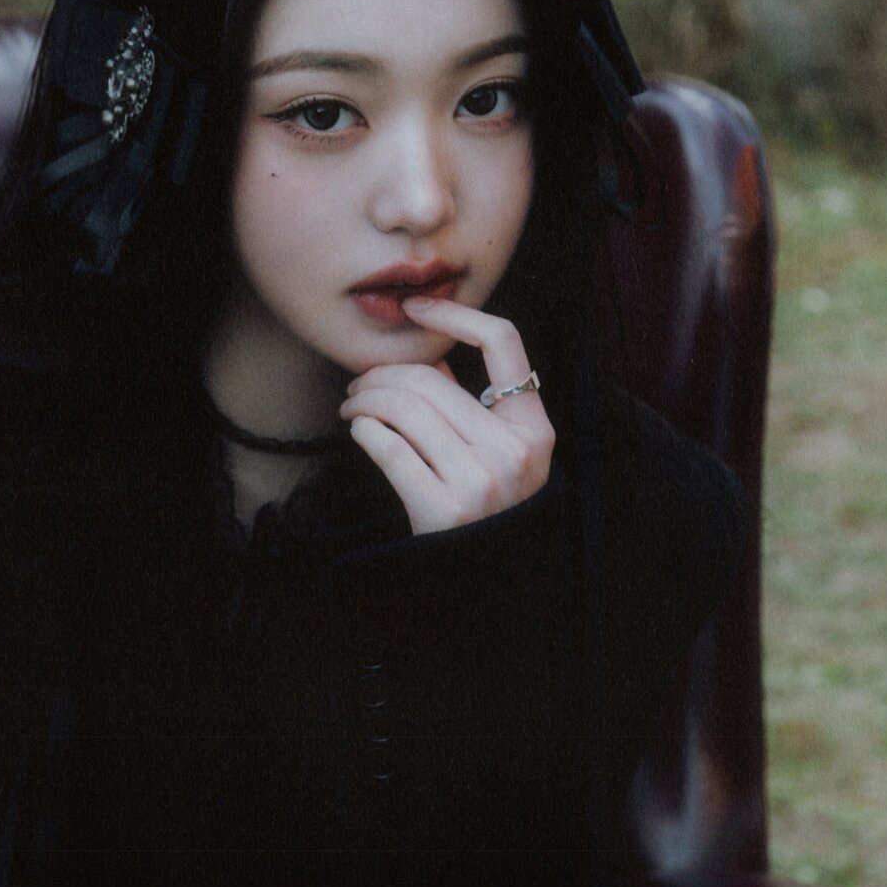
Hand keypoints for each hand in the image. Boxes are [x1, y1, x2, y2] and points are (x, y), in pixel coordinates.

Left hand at [337, 297, 553, 534]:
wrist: (486, 577)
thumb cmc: (488, 508)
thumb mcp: (502, 454)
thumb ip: (473, 406)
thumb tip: (431, 355)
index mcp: (534, 428)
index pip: (503, 342)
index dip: (454, 317)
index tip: (415, 309)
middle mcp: (512, 450)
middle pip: (431, 379)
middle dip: (381, 373)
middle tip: (358, 384)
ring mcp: (479, 480)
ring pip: (403, 408)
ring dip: (364, 400)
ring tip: (352, 406)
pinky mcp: (442, 507)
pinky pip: (388, 446)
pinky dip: (364, 431)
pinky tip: (359, 431)